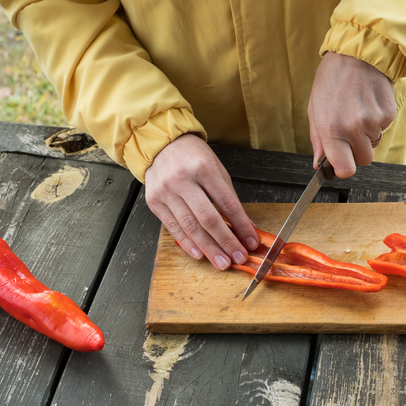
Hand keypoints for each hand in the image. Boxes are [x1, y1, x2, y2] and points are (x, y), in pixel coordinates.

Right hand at [144, 134, 258, 269]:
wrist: (161, 144)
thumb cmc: (193, 157)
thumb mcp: (216, 169)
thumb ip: (229, 198)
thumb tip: (245, 227)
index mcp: (204, 169)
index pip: (227, 203)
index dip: (241, 225)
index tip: (251, 242)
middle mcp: (182, 180)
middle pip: (207, 218)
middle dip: (225, 241)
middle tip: (238, 258)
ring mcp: (166, 191)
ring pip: (190, 227)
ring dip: (209, 248)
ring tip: (222, 262)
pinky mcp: (154, 202)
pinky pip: (173, 228)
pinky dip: (188, 243)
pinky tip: (200, 254)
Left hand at [307, 52, 396, 177]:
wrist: (356, 54)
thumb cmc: (331, 80)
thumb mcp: (315, 109)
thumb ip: (318, 140)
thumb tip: (320, 163)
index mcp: (332, 129)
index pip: (346, 169)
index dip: (344, 169)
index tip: (341, 162)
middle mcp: (354, 128)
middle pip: (364, 159)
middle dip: (357, 150)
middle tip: (349, 130)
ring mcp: (373, 121)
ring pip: (374, 143)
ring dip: (367, 133)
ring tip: (357, 109)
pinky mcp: (388, 113)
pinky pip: (383, 128)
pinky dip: (376, 120)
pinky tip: (367, 102)